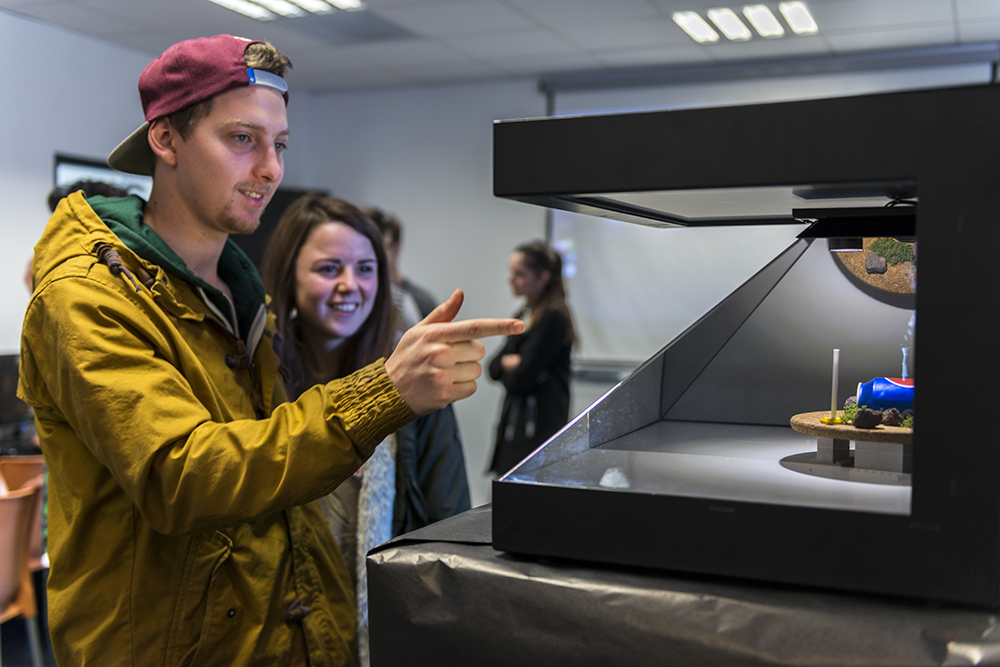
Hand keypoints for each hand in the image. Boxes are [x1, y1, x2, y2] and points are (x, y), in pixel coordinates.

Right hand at [386, 289, 524, 414]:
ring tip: (444, 372)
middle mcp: (439, 353)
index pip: (474, 327)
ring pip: (476, 370)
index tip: (520, 325)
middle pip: (478, 351)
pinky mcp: (444, 394)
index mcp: (435, 334)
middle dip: (469, 354)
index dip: (500, 326)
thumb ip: (443, 314)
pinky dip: (462, 388)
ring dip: (465, 372)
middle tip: (448, 358)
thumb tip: (459, 293)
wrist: (388, 390)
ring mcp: (442, 375)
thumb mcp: (419, 331)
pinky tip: (444, 385)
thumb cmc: (406, 358)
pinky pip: (471, 388)